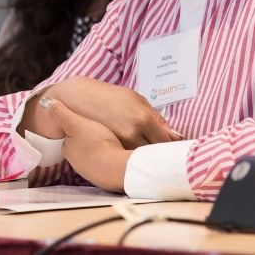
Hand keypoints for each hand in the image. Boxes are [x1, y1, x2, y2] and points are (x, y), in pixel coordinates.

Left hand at [42, 97, 130, 192]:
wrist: (117, 167)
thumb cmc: (96, 142)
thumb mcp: (76, 122)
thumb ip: (61, 113)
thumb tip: (45, 103)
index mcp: (68, 151)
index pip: (67, 139)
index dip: (75, 130)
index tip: (85, 124)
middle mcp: (77, 165)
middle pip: (79, 149)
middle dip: (87, 142)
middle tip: (98, 132)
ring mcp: (91, 173)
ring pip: (92, 159)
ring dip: (98, 152)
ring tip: (108, 141)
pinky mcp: (105, 179)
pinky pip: (104, 167)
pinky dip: (108, 161)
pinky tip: (116, 154)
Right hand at [47, 77, 182, 148]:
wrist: (74, 97)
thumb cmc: (108, 95)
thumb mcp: (135, 99)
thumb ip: (156, 118)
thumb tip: (175, 136)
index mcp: (143, 117)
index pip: (168, 140)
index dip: (175, 147)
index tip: (179, 149)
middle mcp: (134, 132)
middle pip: (157, 152)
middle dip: (163, 154)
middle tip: (166, 155)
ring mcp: (120, 142)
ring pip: (142, 159)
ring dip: (147, 159)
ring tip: (150, 157)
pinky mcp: (108, 149)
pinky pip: (127, 159)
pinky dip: (132, 159)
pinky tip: (133, 156)